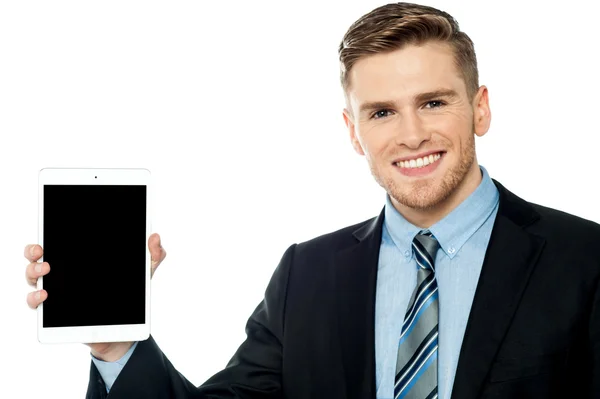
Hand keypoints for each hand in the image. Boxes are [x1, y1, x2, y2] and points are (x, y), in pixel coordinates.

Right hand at [25, 233, 166, 360]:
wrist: (126, 330)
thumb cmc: (129, 295)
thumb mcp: (144, 273)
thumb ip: (152, 255)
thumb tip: (155, 237)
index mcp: (79, 260)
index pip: (58, 242)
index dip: (49, 235)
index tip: (49, 234)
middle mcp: (62, 275)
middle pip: (37, 258)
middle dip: (33, 251)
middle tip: (41, 250)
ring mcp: (57, 293)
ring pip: (33, 279)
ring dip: (33, 272)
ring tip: (44, 270)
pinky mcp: (55, 314)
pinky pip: (36, 305)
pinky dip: (35, 299)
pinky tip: (45, 296)